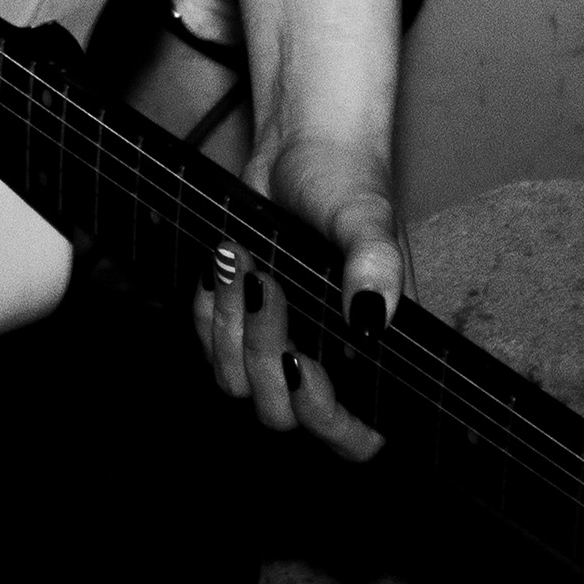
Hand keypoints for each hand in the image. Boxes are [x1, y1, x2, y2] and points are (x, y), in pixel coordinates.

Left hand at [187, 128, 392, 462]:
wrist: (301, 145)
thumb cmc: (348, 179)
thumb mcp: (365, 215)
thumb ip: (375, 264)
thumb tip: (371, 319)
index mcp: (371, 353)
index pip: (357, 438)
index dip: (324, 421)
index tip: (300, 364)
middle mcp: (329, 360)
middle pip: (281, 412)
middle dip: (263, 350)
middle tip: (266, 284)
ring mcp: (283, 343)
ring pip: (237, 381)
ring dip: (228, 324)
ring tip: (241, 259)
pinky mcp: (242, 324)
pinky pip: (210, 348)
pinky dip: (207, 311)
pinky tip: (220, 268)